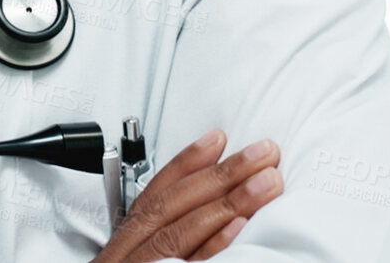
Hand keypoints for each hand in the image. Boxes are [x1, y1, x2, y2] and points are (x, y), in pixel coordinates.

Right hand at [91, 128, 282, 262]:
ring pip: (183, 230)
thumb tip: (205, 209)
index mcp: (123, 244)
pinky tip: (239, 227)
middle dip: (220, 175)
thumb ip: (159, 239)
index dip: (186, 161)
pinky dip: (215, 245)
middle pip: (172, 205)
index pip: (154, 193)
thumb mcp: (130, 261)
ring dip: (229, 202)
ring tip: (267, 182)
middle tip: (263, 154)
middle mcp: (129, 254)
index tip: (218, 138)